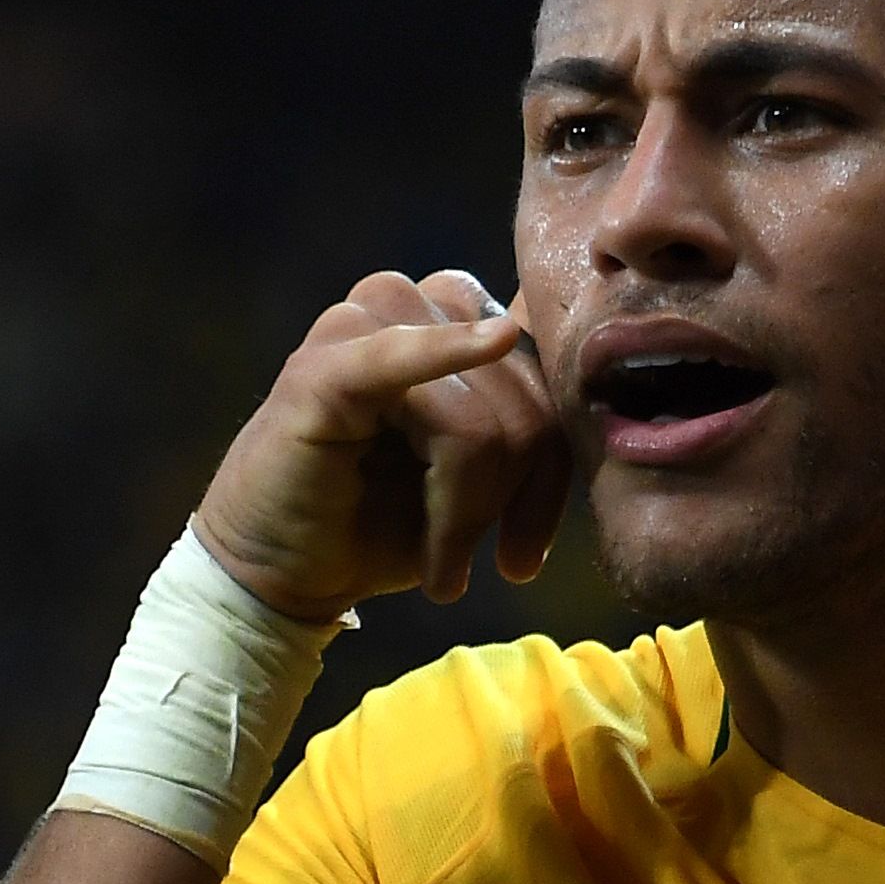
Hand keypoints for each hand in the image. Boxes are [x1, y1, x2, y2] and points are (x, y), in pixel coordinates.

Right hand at [189, 270, 569, 619]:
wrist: (279, 576)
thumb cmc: (378, 525)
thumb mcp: (475, 476)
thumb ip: (525, 420)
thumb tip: (605, 371)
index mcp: (445, 319)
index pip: (544, 369)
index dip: (552, 466)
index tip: (524, 552)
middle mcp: (405, 306)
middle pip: (525, 399)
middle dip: (513, 501)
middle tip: (479, 566)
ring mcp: (358, 331)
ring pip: (481, 418)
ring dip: (468, 508)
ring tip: (443, 562)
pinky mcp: (321, 370)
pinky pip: (400, 358)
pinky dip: (443, 357)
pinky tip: (486, 352)